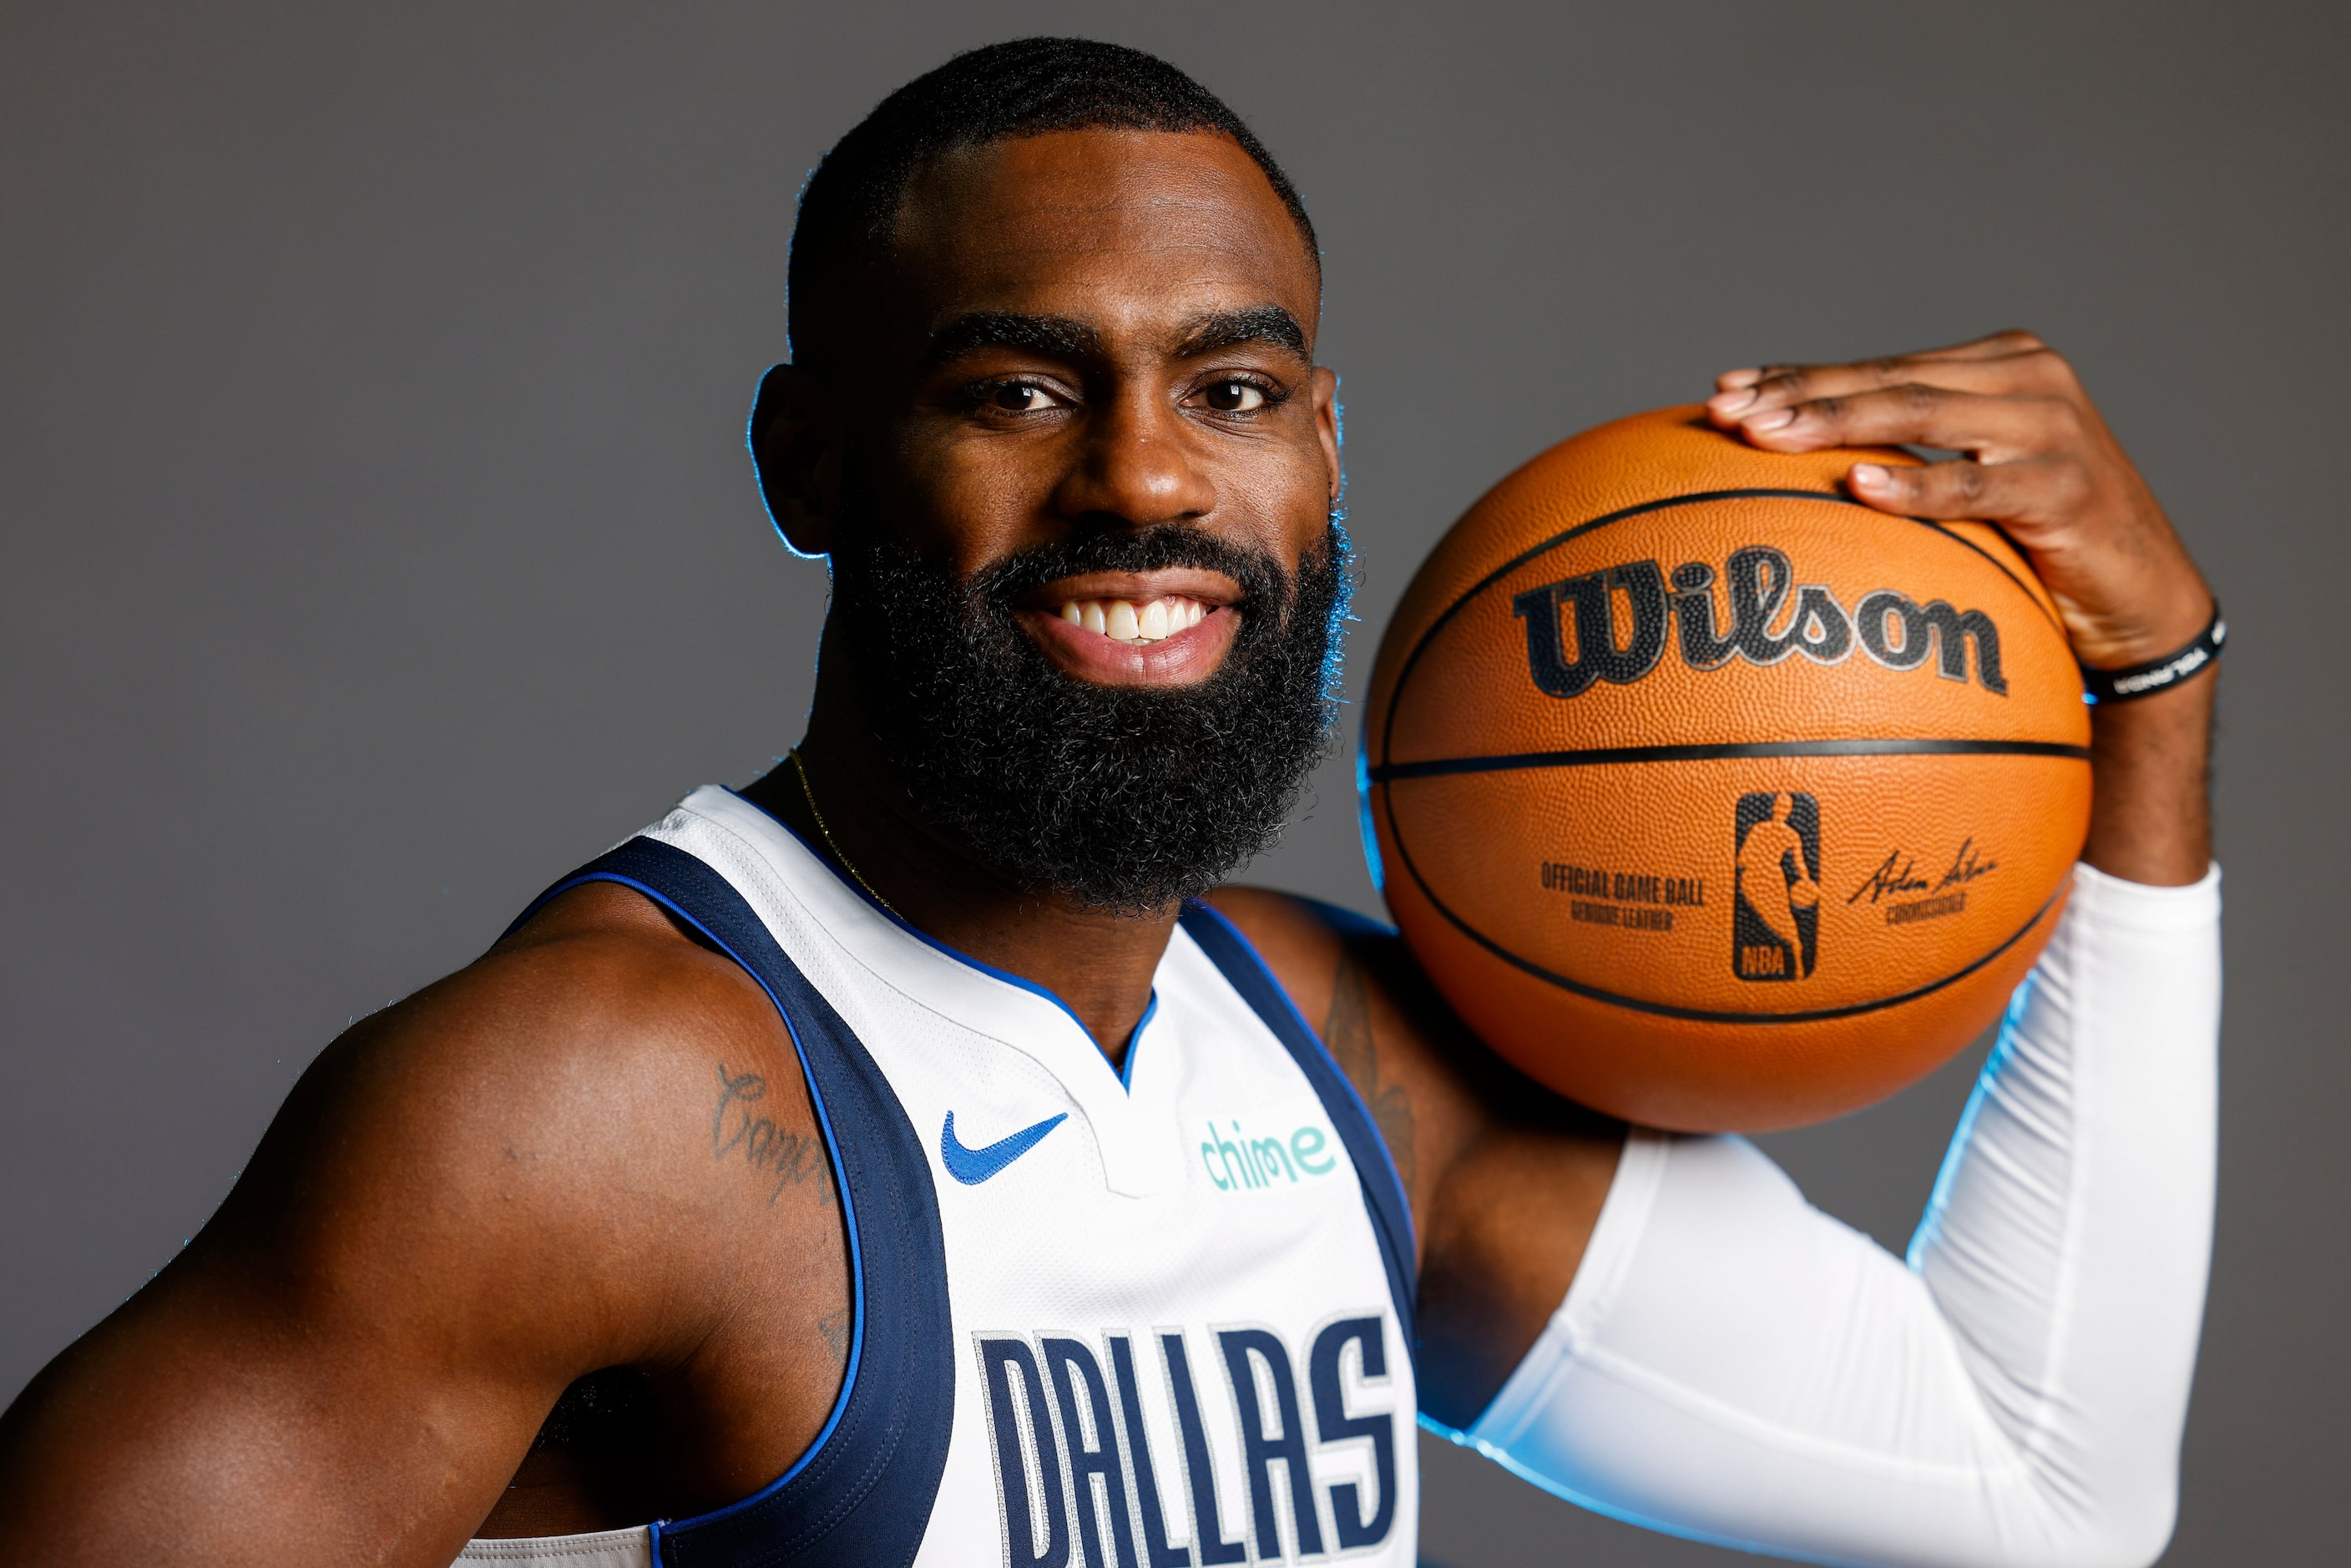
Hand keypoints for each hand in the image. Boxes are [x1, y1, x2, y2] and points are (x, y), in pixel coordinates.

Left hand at [1706, 330, 2213, 883]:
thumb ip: (1900, 457)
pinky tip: (1859, 485)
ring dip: (1835, 424)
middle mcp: (2027, 378)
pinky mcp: (2069, 485)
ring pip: (1923, 415)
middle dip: (1800, 395)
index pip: (1877, 366)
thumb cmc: (2038, 543)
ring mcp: (2053, 427)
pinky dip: (1917, 487)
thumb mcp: (1966, 487)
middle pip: (1890, 381)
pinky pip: (1977, 486)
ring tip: (1765, 436)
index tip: (1723, 388)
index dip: (1798, 376)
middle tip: (1727, 411)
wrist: (2143, 598)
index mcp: (1995, 365)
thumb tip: (1783, 459)